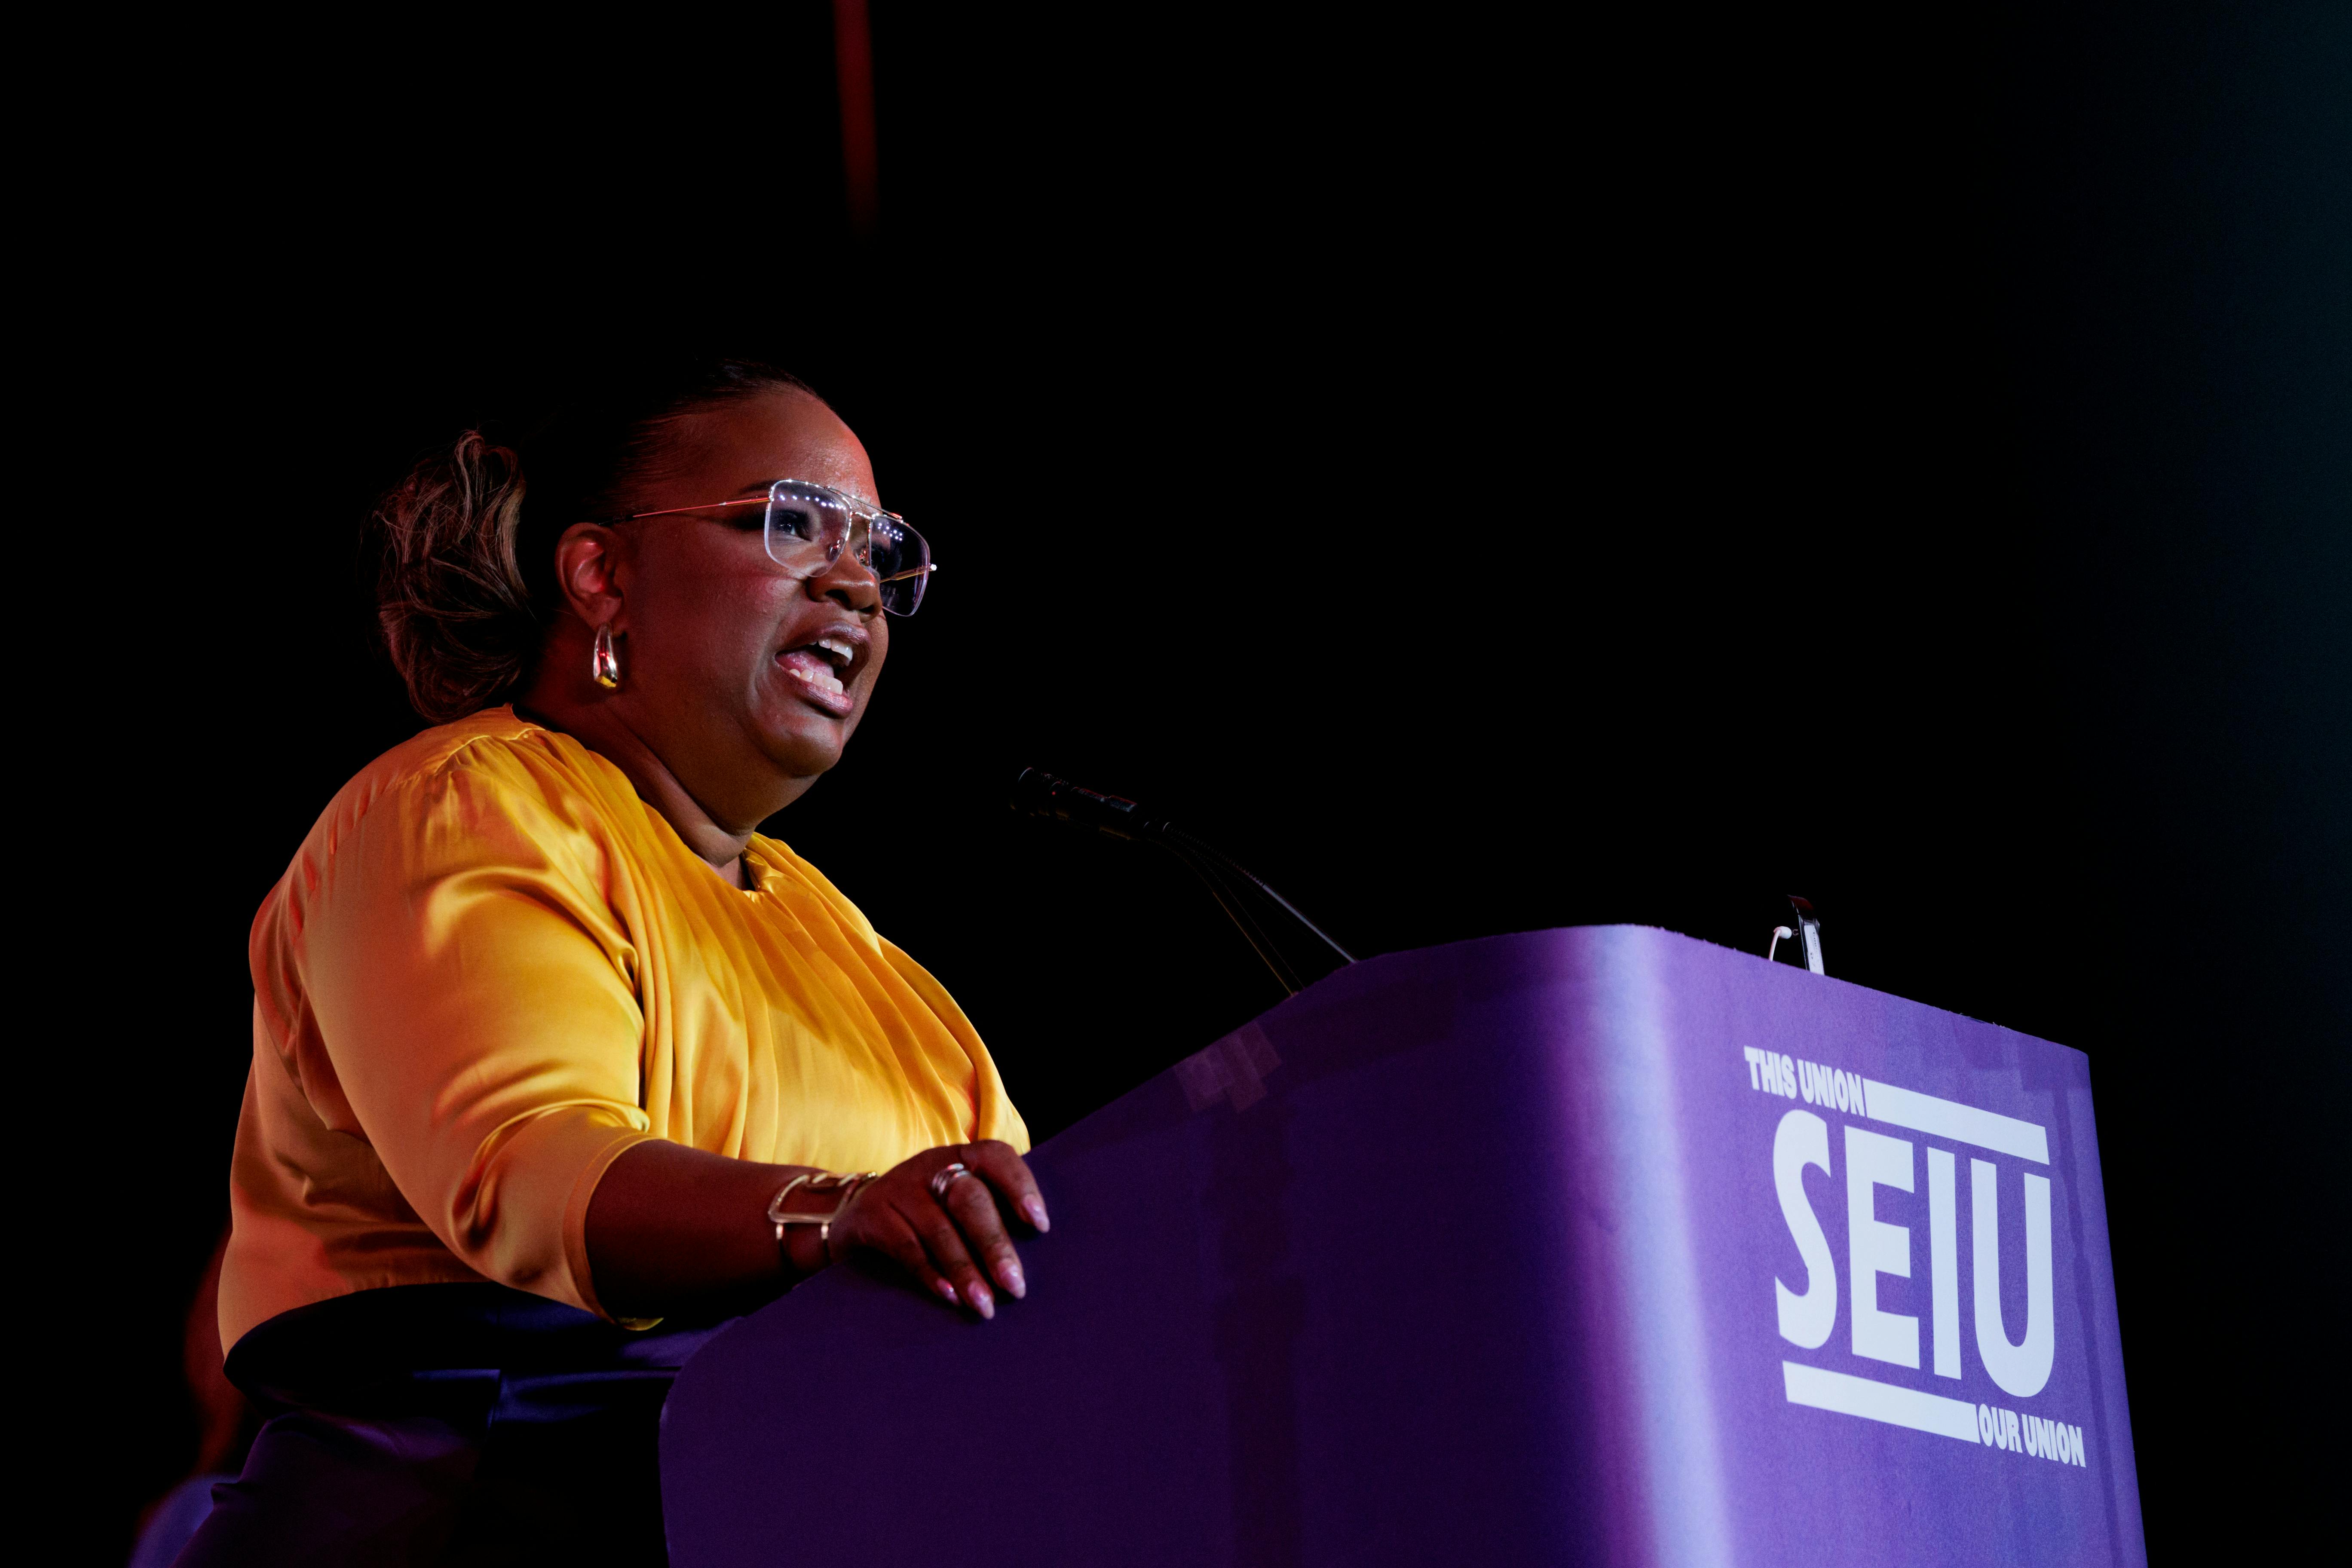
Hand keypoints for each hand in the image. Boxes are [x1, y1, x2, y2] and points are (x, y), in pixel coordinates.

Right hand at [823, 1142, 1048, 1318]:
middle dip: (994, 1245)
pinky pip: (906, 1247)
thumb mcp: (953, 1203)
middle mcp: (930, 1165)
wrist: (852, 1216)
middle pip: (969, 1200)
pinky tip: (949, 1297)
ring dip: (965, 1271)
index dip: (1020, 1187)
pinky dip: (930, 1274)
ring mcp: (899, 1187)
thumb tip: (1030, 1260)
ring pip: (939, 1229)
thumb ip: (988, 1216)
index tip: (1041, 1225)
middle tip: (1015, 1285)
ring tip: (985, 1306)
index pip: (996, 1157)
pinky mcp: (872, 1214)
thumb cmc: (924, 1215)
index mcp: (960, 1158)